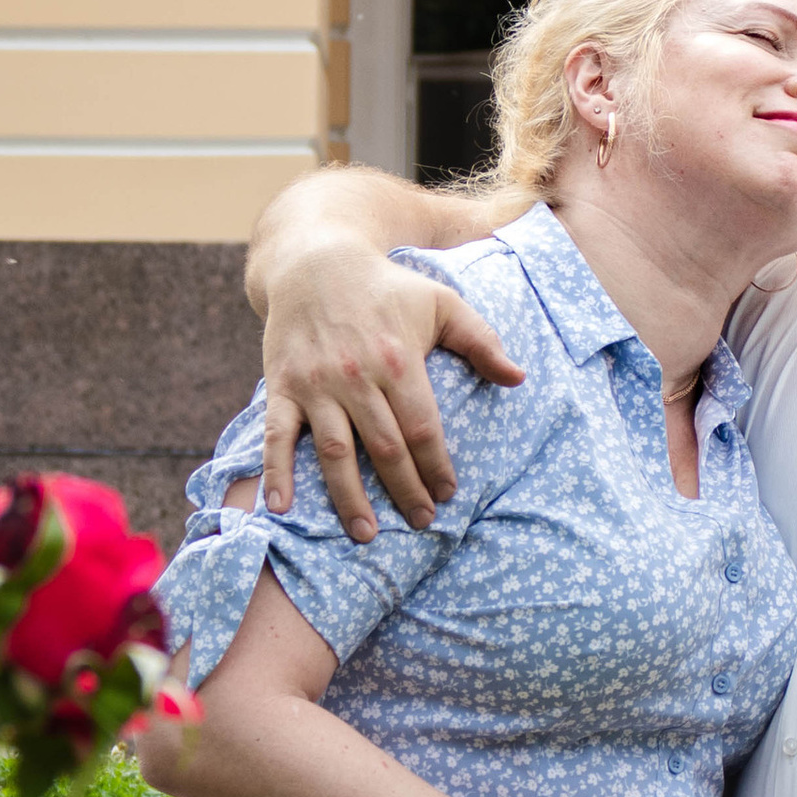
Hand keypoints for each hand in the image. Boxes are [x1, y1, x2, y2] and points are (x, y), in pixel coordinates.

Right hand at [261, 243, 521, 540]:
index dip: (436, 467)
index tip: (447, 495)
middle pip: (385, 447)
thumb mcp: (441, 302)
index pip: (423, 428)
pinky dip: (276, 472)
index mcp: (397, 359)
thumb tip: (519, 378)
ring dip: (350, 497)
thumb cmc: (386, 287)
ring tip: (366, 534)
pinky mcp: (281, 387)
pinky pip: (277, 436)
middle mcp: (356, 376)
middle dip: (405, 490)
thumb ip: (482, 341)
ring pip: (335, 451)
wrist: (315, 261)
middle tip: (421, 522)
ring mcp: (315, 385)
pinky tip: (280, 508)